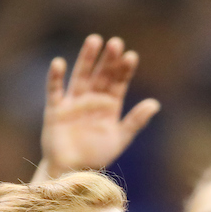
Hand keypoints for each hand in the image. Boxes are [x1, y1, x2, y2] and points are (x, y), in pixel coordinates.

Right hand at [37, 34, 160, 177]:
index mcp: (109, 105)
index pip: (118, 82)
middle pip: (101, 75)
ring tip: (94, 40)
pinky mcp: (55, 109)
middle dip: (108, 60)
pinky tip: (59, 63)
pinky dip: (56, 77)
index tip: (131, 56)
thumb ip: (136, 121)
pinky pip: (54, 90)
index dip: (124, 70)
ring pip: (81, 76)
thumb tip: (155, 104)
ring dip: (87, 59)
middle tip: (116, 43)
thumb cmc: (96, 154)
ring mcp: (73, 102)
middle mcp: (92, 99)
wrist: (73, 171)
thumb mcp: (120, 138)